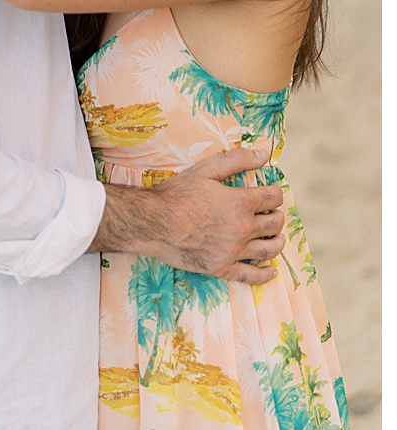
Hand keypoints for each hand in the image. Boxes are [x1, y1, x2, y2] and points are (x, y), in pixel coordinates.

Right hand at [101, 147, 285, 285]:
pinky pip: (251, 275)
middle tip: (272, 214)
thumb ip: (236, 160)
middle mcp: (243, 228)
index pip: (273, 197)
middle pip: (274, 223)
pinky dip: (265, 274)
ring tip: (275, 238)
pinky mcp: (222, 267)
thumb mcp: (205, 170)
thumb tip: (263, 154)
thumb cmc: (176, 195)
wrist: (152, 223)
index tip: (270, 192)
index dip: (274, 193)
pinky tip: (270, 271)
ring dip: (277, 242)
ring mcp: (234, 251)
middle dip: (277, 216)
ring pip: (269, 249)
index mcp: (241, 203)